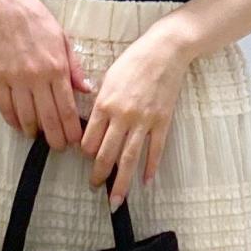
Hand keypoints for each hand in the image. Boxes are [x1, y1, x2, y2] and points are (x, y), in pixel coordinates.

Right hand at [0, 0, 93, 149]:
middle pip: (48, 118)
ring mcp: (16, 78)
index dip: (71, 129)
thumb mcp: (63, 40)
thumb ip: (75, 69)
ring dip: (34, 131)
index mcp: (57, 67)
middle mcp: (36, 76)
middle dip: (55, 138)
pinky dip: (13, 120)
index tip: (75, 141)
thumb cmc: (38, 23)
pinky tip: (21, 125)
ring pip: (26, 116)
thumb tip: (87, 91)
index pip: (66, 108)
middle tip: (59, 147)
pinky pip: (6, 107)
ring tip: (40, 137)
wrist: (5, 9)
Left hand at [79, 20, 191, 206]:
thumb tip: (93, 126)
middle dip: (99, 175)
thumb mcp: (108, 78)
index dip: (85, 154)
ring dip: (121, 182)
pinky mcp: (162, 122)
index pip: (89, 140)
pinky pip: (155, 151)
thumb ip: (100, 103)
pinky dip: (150, 168)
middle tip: (95, 187)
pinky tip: (145, 182)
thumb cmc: (134, 61)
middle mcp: (122, 116)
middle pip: (106, 155)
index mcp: (105, 104)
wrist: (165, 51)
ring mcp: (144, 121)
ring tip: (115, 200)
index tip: (85, 160)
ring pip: (129, 159)